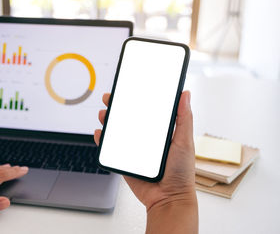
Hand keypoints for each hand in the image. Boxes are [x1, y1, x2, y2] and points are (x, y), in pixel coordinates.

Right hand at [94, 91, 197, 233]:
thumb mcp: (184, 141)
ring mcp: (134, 149)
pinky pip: (111, 148)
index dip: (136, 98)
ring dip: (108, 121)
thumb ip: (184, 118)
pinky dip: (103, 140)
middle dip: (117, 107)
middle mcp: (145, 138)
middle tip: (111, 98)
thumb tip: (186, 94)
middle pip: (128, 118)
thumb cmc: (181, 172)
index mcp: (160, 131)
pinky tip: (100, 133)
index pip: (146, 110)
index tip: (128, 88)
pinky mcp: (125, 160)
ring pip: (117, 131)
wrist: (168, 198)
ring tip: (104, 114)